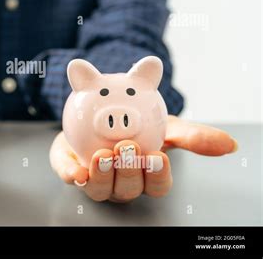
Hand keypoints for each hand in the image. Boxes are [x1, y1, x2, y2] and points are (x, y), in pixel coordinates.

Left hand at [50, 115, 237, 201]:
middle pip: (128, 189)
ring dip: (101, 175)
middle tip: (127, 148)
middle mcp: (120, 182)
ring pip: (100, 189)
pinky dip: (71, 175)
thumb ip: (192, 135)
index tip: (157, 157)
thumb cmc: (138, 124)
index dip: (156, 176)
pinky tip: (75, 172)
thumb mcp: (165, 124)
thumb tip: (230, 144)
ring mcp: (94, 178)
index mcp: (144, 176)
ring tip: (103, 155)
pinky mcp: (70, 167)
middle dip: (128, 172)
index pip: (155, 185)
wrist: (101, 109)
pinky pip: (69, 175)